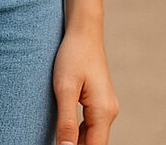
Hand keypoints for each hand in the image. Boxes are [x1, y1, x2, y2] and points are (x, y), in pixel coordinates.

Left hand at [52, 27, 119, 143]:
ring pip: (93, 136)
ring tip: (60, 141)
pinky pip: (91, 125)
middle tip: (56, 144)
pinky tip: (66, 133)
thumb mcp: (64, 88)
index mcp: (103, 112)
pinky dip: (79, 133)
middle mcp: (109, 112)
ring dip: (78, 143)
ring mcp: (106, 107)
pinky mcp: (100, 102)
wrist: (84, 31)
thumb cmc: (73, 55)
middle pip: (94, 144)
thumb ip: (66, 121)